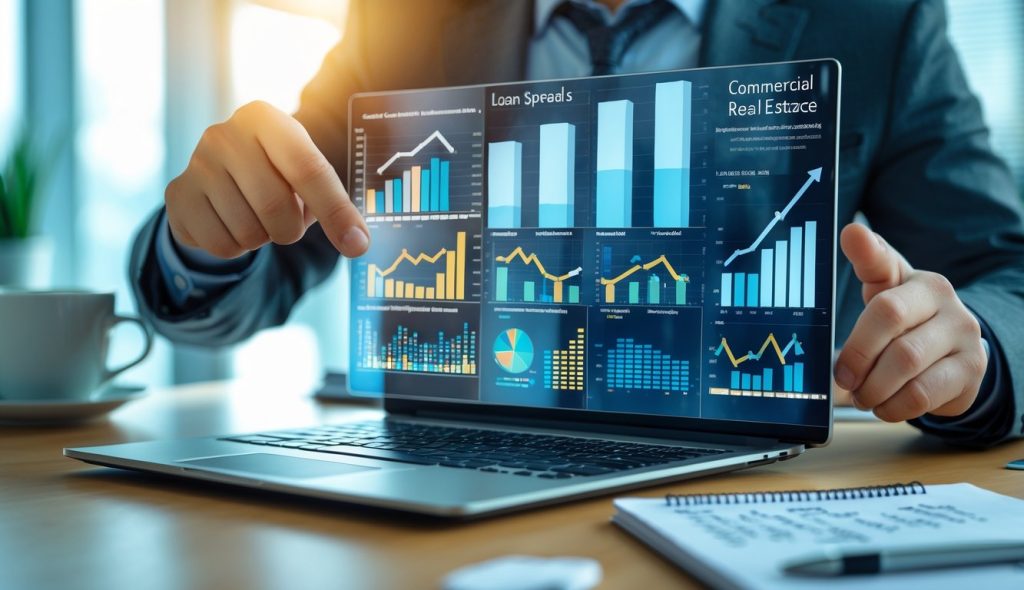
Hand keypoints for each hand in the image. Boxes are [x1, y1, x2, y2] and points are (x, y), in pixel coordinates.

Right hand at [165, 101, 369, 258]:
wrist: (217, 176)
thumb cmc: (276, 174)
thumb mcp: (304, 174)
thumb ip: (333, 203)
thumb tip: (357, 242)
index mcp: (264, 118)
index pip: (309, 169)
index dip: (336, 211)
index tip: (357, 244)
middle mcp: (225, 134)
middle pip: (276, 207)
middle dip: (291, 230)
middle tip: (287, 223)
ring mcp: (196, 164)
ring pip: (249, 232)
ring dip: (263, 238)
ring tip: (256, 217)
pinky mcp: (178, 196)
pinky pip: (222, 245)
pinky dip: (237, 248)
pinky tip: (232, 224)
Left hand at [833, 223, 987, 421]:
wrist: (953, 359)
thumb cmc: (906, 324)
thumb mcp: (885, 295)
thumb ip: (867, 266)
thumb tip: (851, 231)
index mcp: (917, 280)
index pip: (884, 263)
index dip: (866, 250)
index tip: (850, 234)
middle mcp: (946, 300)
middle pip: (888, 319)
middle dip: (856, 354)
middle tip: (842, 377)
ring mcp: (963, 335)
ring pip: (905, 361)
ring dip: (873, 386)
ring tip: (863, 395)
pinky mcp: (971, 371)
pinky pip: (922, 393)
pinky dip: (894, 405)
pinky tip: (885, 405)